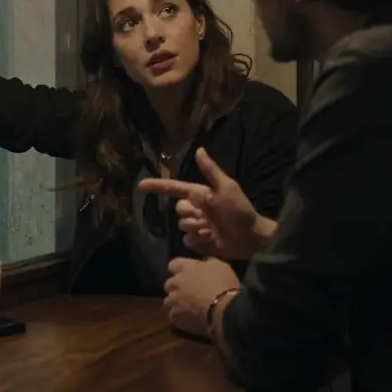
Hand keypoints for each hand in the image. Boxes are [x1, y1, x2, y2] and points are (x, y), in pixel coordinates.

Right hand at [138, 147, 272, 259]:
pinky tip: (210, 239)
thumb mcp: (226, 187)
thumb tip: (199, 150)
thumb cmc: (240, 210)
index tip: (141, 185)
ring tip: (210, 230)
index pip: (174, 188)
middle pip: (178, 208)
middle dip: (188, 212)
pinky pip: (187, 240)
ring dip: (195, 228)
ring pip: (182, 225)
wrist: (251, 237)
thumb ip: (211, 171)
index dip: (157, 186)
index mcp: (201, 194)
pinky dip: (197, 240)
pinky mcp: (200, 242)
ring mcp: (198, 226)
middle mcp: (197, 208)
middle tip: (204, 216)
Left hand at [163, 257, 240, 336]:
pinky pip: (173, 316)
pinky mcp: (176, 317)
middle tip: (186, 292)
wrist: (223, 309)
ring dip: (175, 303)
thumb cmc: (224, 284)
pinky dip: (179, 318)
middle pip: (169, 284)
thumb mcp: (220, 266)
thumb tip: (204, 263)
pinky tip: (187, 320)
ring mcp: (174, 300)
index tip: (185, 273)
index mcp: (187, 268)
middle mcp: (176, 283)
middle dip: (175, 287)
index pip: (173, 264)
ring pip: (168, 301)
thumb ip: (208, 263)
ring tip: (185, 308)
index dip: (178, 269)